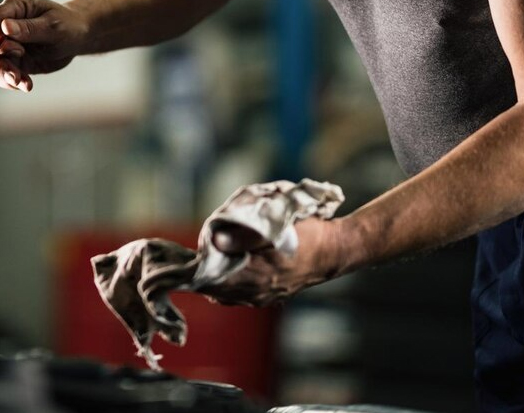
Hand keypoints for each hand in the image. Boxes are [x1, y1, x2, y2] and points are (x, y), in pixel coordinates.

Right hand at [0, 0, 90, 91]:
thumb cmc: (67, 24)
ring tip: (20, 82)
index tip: (14, 50)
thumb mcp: (53, 25)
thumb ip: (29, 28)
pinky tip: (26, 85)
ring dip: (3, 75)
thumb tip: (5, 27)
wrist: (77, 37)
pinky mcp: (12, 60)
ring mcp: (6, 44)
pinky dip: (12, 82)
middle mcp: (4, 25)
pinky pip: (4, 73)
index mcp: (13, 7)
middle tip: (14, 74)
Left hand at [199, 218, 348, 306]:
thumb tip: (216, 241)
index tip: (188, 257)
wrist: (335, 250)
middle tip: (196, 256)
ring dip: (216, 280)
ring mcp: (265, 297)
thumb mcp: (276, 227)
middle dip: (204, 274)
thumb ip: (243, 236)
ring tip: (210, 262)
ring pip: (227, 294)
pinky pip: (240, 295)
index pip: (213, 282)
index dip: (197, 270)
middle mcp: (258, 292)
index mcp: (257, 276)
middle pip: (216, 290)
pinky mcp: (271, 296)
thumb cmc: (307, 234)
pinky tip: (229, 269)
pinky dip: (229, 284)